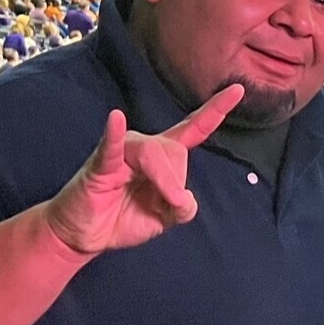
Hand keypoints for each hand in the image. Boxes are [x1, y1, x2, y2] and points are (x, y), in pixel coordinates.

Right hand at [42, 85, 241, 257]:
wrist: (85, 236)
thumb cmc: (123, 219)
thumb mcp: (163, 219)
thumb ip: (181, 208)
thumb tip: (184, 198)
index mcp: (163, 157)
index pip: (194, 128)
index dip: (215, 110)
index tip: (238, 89)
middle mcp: (144, 148)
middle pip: (177, 153)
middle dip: (176, 186)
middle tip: (161, 209)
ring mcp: (122, 152)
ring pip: (154, 154)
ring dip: (163, 183)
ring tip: (154, 205)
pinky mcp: (101, 164)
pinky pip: (111, 146)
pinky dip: (114, 133)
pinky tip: (115, 118)